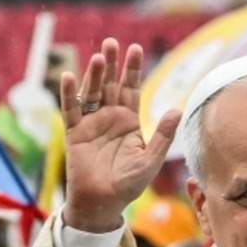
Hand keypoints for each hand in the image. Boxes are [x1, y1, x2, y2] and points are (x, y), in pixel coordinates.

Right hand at [60, 38, 181, 232]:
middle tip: (112, 43)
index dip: (132, 69)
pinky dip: (69, 94)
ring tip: (100, 57)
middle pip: (111, 85)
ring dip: (95, 75)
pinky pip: (70, 110)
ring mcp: (91, 124)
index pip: (131, 89)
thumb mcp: (150, 160)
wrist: (103, 203)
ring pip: (92, 93)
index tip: (135, 48)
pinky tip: (69, 76)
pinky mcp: (75, 133)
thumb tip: (178, 109)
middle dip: (112, 64)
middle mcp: (109, 118)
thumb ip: (163, 136)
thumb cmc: (128, 185)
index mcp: (129, 122)